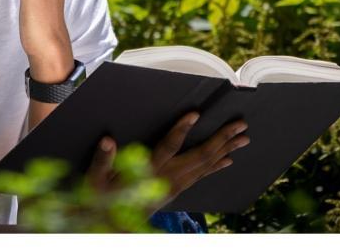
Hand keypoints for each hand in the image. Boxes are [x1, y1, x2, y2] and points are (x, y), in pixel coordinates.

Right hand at [85, 112, 249, 208]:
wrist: (115, 227)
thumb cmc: (104, 201)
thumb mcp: (96, 180)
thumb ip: (103, 160)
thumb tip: (107, 140)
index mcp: (150, 170)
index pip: (169, 147)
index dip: (182, 129)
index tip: (195, 114)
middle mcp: (168, 178)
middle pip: (200, 156)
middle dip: (222, 139)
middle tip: (240, 125)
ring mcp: (176, 185)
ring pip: (207, 166)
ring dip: (226, 150)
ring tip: (243, 138)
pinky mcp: (177, 190)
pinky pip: (203, 176)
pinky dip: (217, 166)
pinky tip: (229, 160)